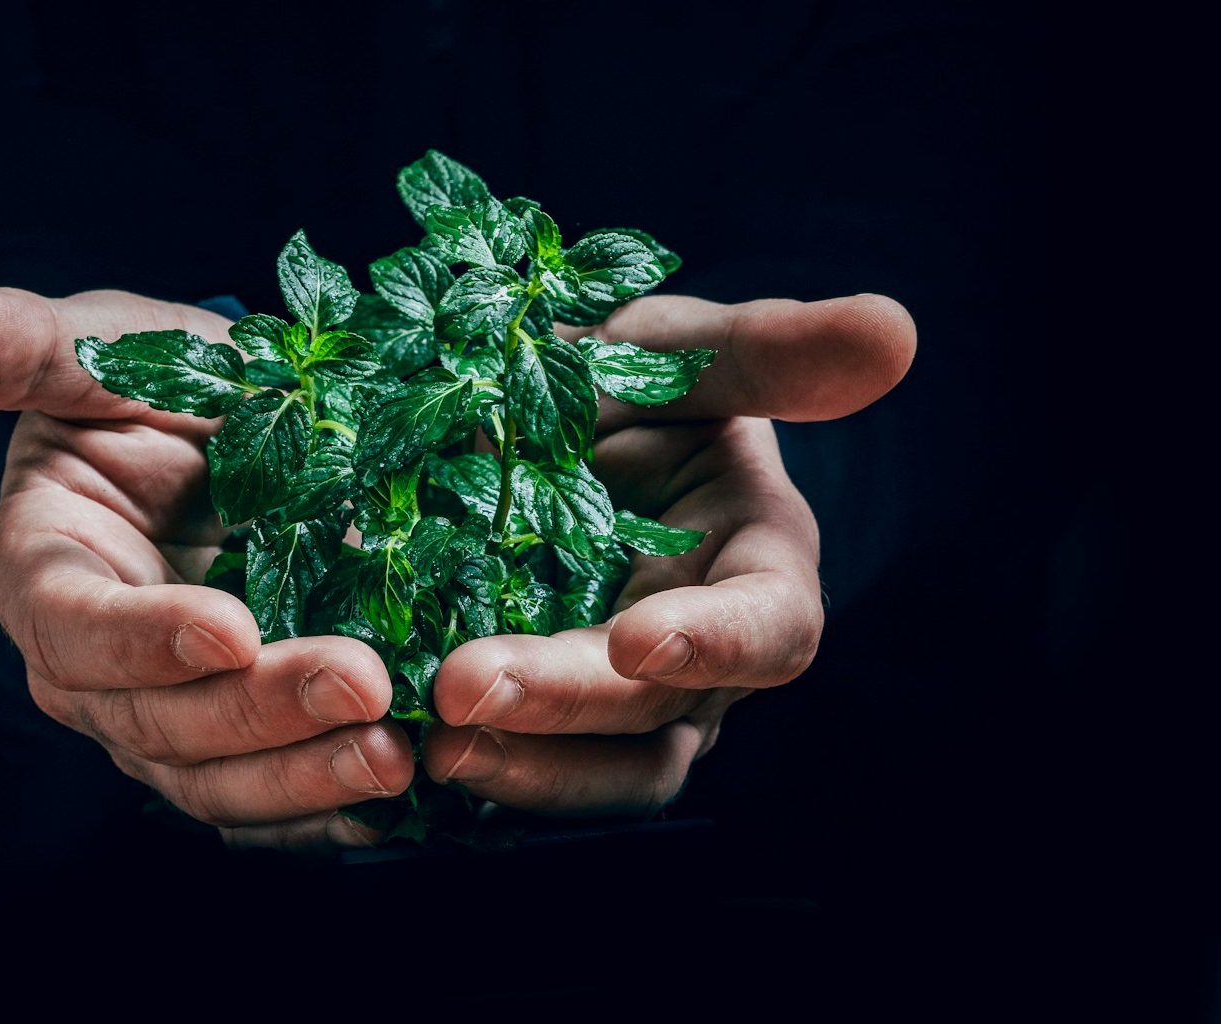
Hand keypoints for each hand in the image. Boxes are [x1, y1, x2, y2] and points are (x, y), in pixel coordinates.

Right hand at [0, 278, 411, 850]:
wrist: (232, 427)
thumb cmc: (157, 379)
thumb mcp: (102, 346)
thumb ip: (18, 345)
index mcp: (38, 567)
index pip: (72, 625)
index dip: (143, 637)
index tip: (232, 627)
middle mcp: (89, 662)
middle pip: (153, 719)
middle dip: (257, 712)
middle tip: (363, 686)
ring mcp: (159, 710)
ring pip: (211, 777)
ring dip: (301, 775)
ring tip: (392, 753)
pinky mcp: (228, 740)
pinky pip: (264, 797)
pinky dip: (321, 807)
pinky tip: (385, 798)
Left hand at [422, 294, 915, 816]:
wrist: (537, 415)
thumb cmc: (631, 380)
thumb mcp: (682, 350)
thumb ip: (769, 352)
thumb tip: (893, 330)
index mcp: (755, 569)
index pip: (768, 629)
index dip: (713, 645)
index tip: (637, 640)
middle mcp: (694, 656)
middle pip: (657, 718)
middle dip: (565, 708)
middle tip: (462, 688)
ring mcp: (615, 699)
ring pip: (592, 770)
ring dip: (516, 765)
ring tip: (424, 739)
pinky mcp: (536, 715)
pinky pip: (512, 758)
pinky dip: (460, 753)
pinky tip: (388, 736)